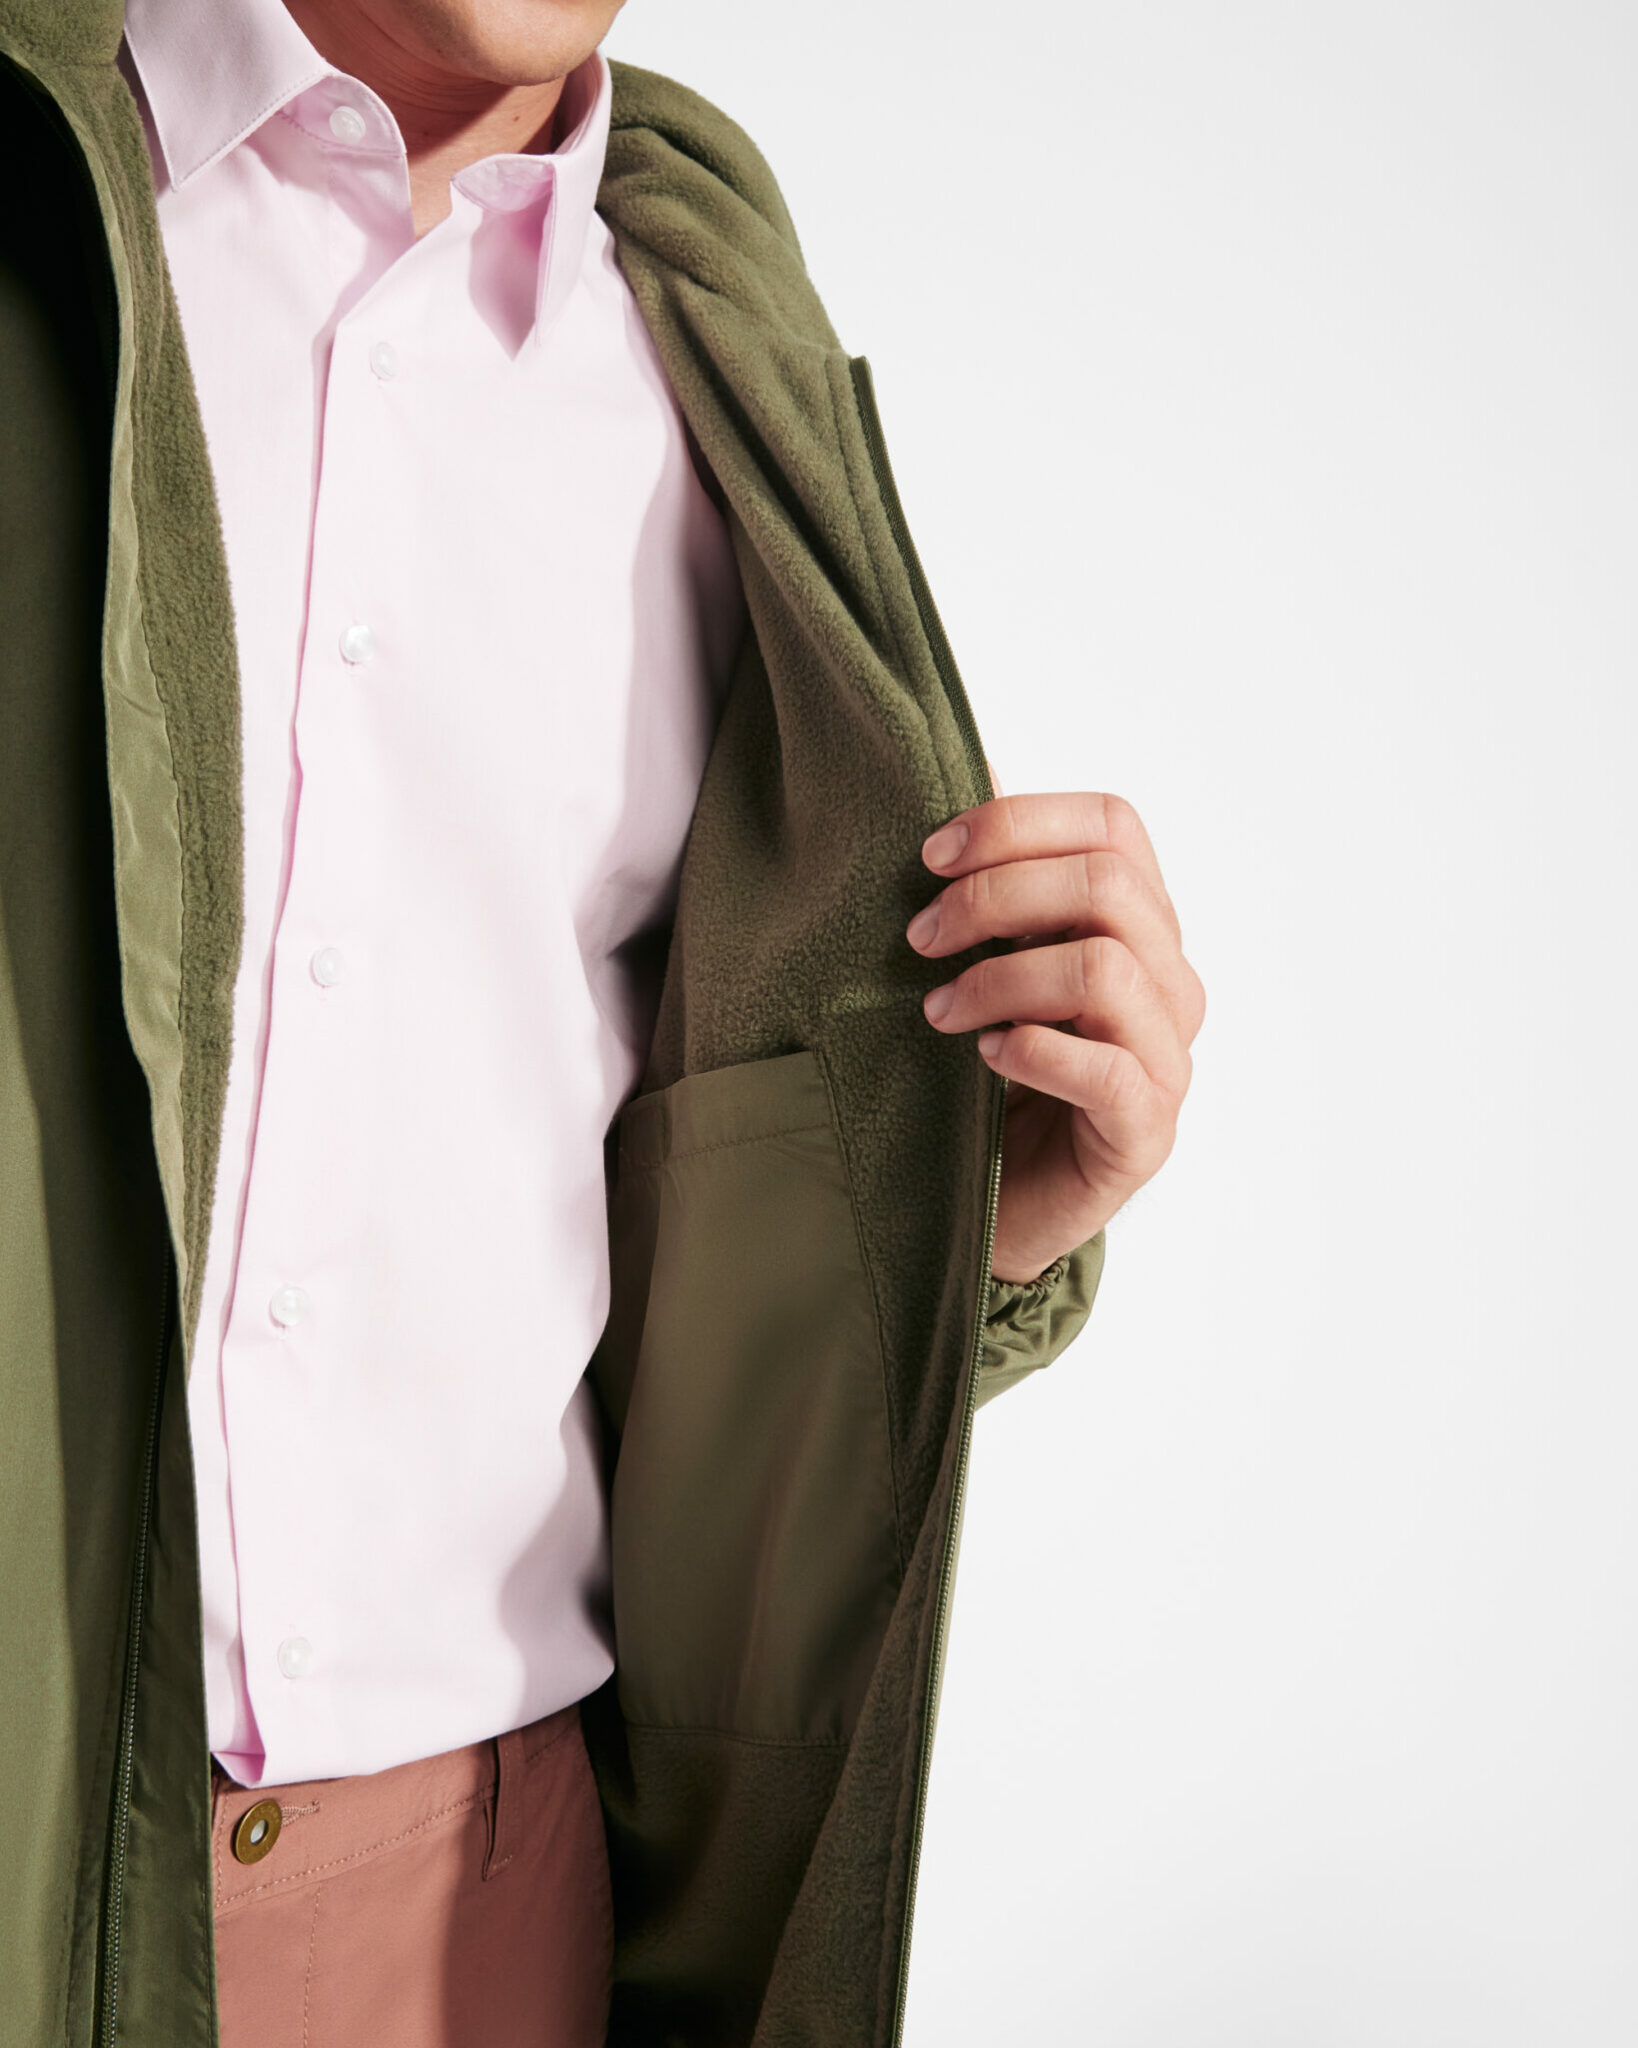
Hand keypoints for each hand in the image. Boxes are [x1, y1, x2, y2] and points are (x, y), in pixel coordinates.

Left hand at [907, 781, 1204, 1282]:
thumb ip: (991, 877)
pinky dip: (1033, 1050)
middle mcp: (1168, 981)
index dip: (1018, 822)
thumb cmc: (985, 1071)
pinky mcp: (1144, 1132)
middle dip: (996, 894)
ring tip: (937, 1010)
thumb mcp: (982, 958)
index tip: (929, 854)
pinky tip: (984, 1055)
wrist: (994, 1200)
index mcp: (1139, 923)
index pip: (1114, 826)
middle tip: (919, 936)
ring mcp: (1166, 1058)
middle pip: (1108, 885)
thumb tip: (970, 765)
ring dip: (1001, 977)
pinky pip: (1107, 1071)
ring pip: (1104, 967)